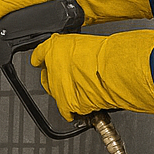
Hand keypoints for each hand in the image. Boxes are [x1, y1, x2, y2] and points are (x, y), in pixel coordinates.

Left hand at [30, 30, 153, 119]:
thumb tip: (77, 55)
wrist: (115, 71)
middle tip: (67, 78)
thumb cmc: (107, 53)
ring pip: (56, 94)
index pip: (39, 54)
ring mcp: (58, 87)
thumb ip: (75, 51)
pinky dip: (74, 109)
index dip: (42, 59)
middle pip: (45, 76)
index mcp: (54, 48)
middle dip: (54, 78)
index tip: (42, 61)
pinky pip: (67, 110)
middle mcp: (52, 67)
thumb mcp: (87, 44)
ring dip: (66, 93)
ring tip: (82, 90)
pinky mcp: (67, 104)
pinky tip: (84, 104)